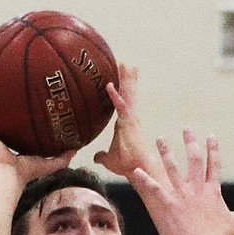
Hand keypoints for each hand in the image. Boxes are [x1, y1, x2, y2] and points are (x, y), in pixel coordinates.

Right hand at [0, 105, 74, 183]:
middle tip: (9, 99)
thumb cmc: (28, 173)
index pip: (21, 135)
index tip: (28, 113)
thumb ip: (62, 158)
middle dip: (6, 115)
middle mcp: (5, 145)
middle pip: (5, 127)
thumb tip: (76, 150)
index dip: (24, 125)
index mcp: (18, 150)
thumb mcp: (49, 164)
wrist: (9, 177)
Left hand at [94, 65, 149, 180]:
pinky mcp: (129, 123)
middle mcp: (130, 118)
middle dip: (127, 79)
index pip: (123, 102)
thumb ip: (103, 156)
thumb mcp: (110, 160)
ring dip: (125, 80)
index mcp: (125, 123)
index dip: (122, 90)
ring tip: (125, 64)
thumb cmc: (127, 165)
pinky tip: (108, 84)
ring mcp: (131, 120)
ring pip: (128, 95)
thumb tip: (96, 157)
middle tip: (125, 63)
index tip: (120, 78)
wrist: (137, 170)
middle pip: (129, 94)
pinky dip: (114, 95)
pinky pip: (120, 106)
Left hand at [135, 130, 233, 234]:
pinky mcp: (170, 204)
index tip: (211, 136)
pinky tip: (137, 170)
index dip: (213, 150)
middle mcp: (197, 188)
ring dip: (166, 153)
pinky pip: (156, 189)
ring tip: (160, 139)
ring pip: (172, 169)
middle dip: (190, 143)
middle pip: (193, 160)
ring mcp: (182, 195)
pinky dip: (146, 180)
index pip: (213, 165)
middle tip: (186, 130)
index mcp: (213, 190)